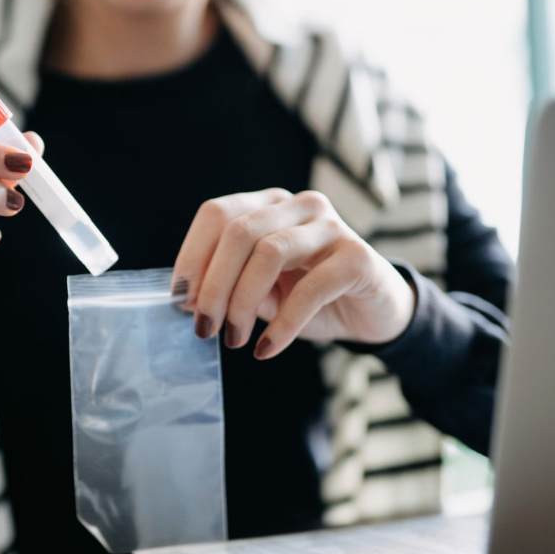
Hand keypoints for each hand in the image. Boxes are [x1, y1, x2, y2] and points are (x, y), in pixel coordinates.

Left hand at [172, 188, 415, 358]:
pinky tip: (267, 348)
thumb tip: (188, 299)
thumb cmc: (311, 300)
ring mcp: (331, 226)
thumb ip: (230, 286)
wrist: (373, 314)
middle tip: (205, 328)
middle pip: (239, 231)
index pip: (218, 213)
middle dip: (213, 285)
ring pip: (269, 251)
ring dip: (242, 302)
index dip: (192, 256)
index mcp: (270, 205)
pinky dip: (282, 324)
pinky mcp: (357, 256)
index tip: (180, 300)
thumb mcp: (262, 293)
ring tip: (235, 339)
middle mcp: (300, 206)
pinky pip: (310, 289)